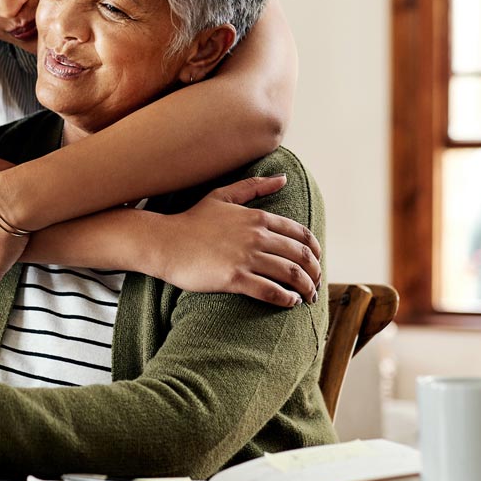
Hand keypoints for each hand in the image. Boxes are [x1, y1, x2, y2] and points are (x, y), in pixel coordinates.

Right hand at [157, 175, 322, 306]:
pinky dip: (286, 298)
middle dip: (315, 272)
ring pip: (290, 274)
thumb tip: (283, 178)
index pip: (300, 234)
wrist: (164, 242)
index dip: (315, 251)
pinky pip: (270, 290)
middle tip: (315, 284)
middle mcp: (256, 236)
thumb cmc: (192, 220)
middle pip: (301, 256)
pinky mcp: (234, 278)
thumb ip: (254, 186)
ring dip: (305, 288)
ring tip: (307, 297)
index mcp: (257, 217)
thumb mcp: (223, 196)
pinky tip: (290, 302)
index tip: (316, 262)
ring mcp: (246, 257)